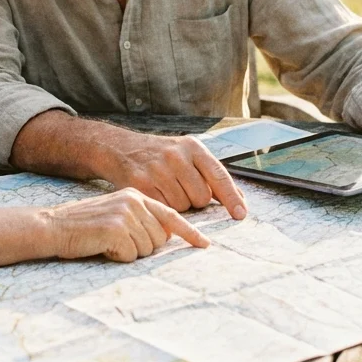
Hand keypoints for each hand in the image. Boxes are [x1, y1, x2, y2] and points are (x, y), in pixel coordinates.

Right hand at [42, 188, 209, 261]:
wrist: (52, 226)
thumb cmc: (84, 225)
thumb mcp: (116, 213)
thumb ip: (141, 218)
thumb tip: (167, 235)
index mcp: (136, 194)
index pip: (171, 215)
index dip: (189, 232)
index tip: (204, 244)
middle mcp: (134, 200)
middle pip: (160, 238)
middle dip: (142, 247)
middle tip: (116, 241)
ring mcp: (126, 213)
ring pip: (148, 248)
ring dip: (130, 253)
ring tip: (107, 243)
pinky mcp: (116, 228)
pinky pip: (131, 254)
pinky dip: (118, 257)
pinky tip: (102, 246)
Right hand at [96, 132, 247, 219]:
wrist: (120, 149)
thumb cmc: (161, 155)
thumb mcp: (187, 154)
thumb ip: (211, 175)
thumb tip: (240, 200)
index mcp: (192, 147)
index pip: (219, 175)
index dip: (232, 198)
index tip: (240, 214)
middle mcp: (176, 156)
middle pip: (201, 197)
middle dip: (196, 200)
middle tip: (181, 189)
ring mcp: (157, 170)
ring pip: (183, 206)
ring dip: (178, 205)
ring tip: (166, 189)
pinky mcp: (140, 185)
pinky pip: (163, 209)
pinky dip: (163, 208)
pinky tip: (156, 194)